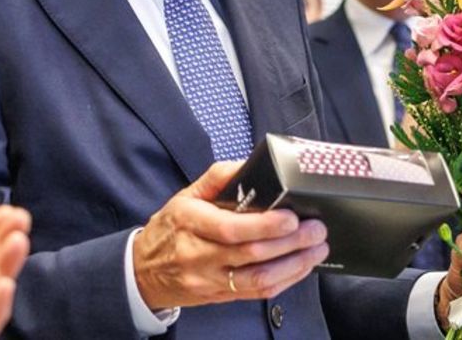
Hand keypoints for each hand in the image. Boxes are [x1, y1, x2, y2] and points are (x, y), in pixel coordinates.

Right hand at [133, 161, 328, 309]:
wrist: (144, 270)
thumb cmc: (171, 228)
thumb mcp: (186, 195)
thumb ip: (217, 177)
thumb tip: (248, 165)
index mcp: (189, 222)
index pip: (230, 228)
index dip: (264, 226)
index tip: (291, 217)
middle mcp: (198, 254)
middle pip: (250, 254)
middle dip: (290, 243)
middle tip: (316, 229)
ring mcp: (209, 279)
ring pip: (257, 279)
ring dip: (294, 265)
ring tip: (317, 249)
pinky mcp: (220, 296)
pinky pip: (256, 293)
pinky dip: (284, 281)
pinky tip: (301, 267)